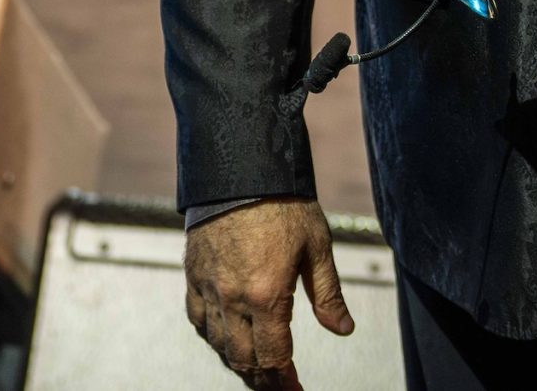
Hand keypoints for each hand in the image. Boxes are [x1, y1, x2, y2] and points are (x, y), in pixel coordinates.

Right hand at [184, 200, 353, 389]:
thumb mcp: (317, 247)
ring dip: (237, 362)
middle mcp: (233, 298)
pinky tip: (223, 339)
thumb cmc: (284, 202)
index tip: (294, 390)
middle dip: (262, 379)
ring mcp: (209, 287)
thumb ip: (328, 294)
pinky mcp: (194, 274)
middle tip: (277, 384)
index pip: (274, 356)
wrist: (241, 167)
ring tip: (255, 368)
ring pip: (218, 344)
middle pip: (243, 359)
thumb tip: (343, 329)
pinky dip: (211, 336)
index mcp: (267, 294)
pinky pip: (198, 319)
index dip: (285, 381)